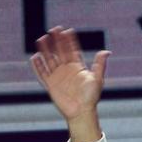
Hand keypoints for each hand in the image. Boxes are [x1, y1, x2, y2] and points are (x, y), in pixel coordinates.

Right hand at [29, 26, 109, 141]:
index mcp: (78, 67)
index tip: (67, 30)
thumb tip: (107, 51)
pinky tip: (34, 57)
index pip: (72, 50)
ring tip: (42, 39)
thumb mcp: (97, 79)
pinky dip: (38, 66)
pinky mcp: (50, 85)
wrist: (81, 112)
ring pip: (49, 60)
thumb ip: (100, 65)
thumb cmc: (91, 97)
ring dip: (45, 50)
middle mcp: (66, 70)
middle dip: (56, 41)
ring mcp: (58, 76)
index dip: (69, 41)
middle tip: (53, 29)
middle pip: (59, 52)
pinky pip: (42, 73)